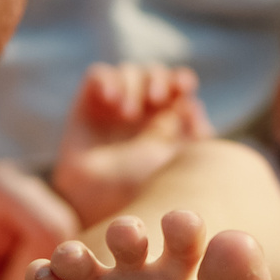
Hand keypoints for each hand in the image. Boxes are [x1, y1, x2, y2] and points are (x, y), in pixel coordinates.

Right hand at [51, 62, 213, 223]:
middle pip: (154, 74)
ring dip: (133, 84)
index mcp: (167, 124)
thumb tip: (193, 106)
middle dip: (159, 79)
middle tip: (156, 98)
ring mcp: (113, 111)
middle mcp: (140, 116)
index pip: (177, 86)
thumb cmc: (144, 192)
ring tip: (128, 113)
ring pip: (129, 72)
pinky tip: (112, 101)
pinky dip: (108, 81)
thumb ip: (193, 134)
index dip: (180, 81)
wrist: (100, 207)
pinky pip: (97, 76)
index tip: (183, 89)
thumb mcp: (179, 162)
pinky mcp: (86, 108)